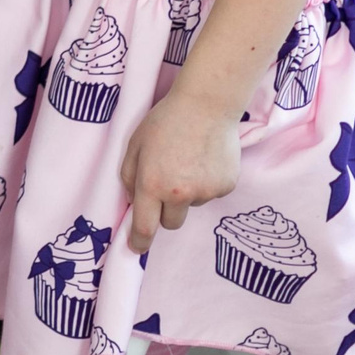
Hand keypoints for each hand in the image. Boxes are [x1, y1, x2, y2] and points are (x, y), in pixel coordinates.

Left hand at [120, 89, 240, 253]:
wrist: (206, 106)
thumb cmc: (165, 121)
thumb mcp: (134, 144)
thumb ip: (128, 176)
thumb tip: (132, 200)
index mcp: (152, 184)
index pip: (145, 226)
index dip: (139, 241)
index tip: (136, 248)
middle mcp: (180, 194)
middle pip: (171, 223)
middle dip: (165, 212)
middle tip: (165, 185)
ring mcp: (206, 192)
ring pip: (191, 205)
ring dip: (187, 192)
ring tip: (187, 160)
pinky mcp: (225, 187)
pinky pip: (210, 194)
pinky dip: (206, 183)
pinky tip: (204, 159)